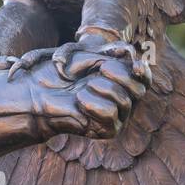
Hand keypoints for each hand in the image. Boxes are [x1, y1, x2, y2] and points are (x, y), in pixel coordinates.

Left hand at [32, 45, 151, 139]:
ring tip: (83, 87)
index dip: (144, 72)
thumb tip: (133, 57)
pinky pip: (111, 114)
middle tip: (102, 69)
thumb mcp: (88, 54)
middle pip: (140, 89)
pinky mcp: (107, 129)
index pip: (144, 78)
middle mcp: (122, 100)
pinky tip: (80, 101)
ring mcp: (117, 116)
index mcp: (121, 81)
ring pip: (126, 101)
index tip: (135, 65)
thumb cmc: (62, 70)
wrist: (41, 92)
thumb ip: (112, 54)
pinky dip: (94, 104)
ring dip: (104, 88)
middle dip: (121, 76)